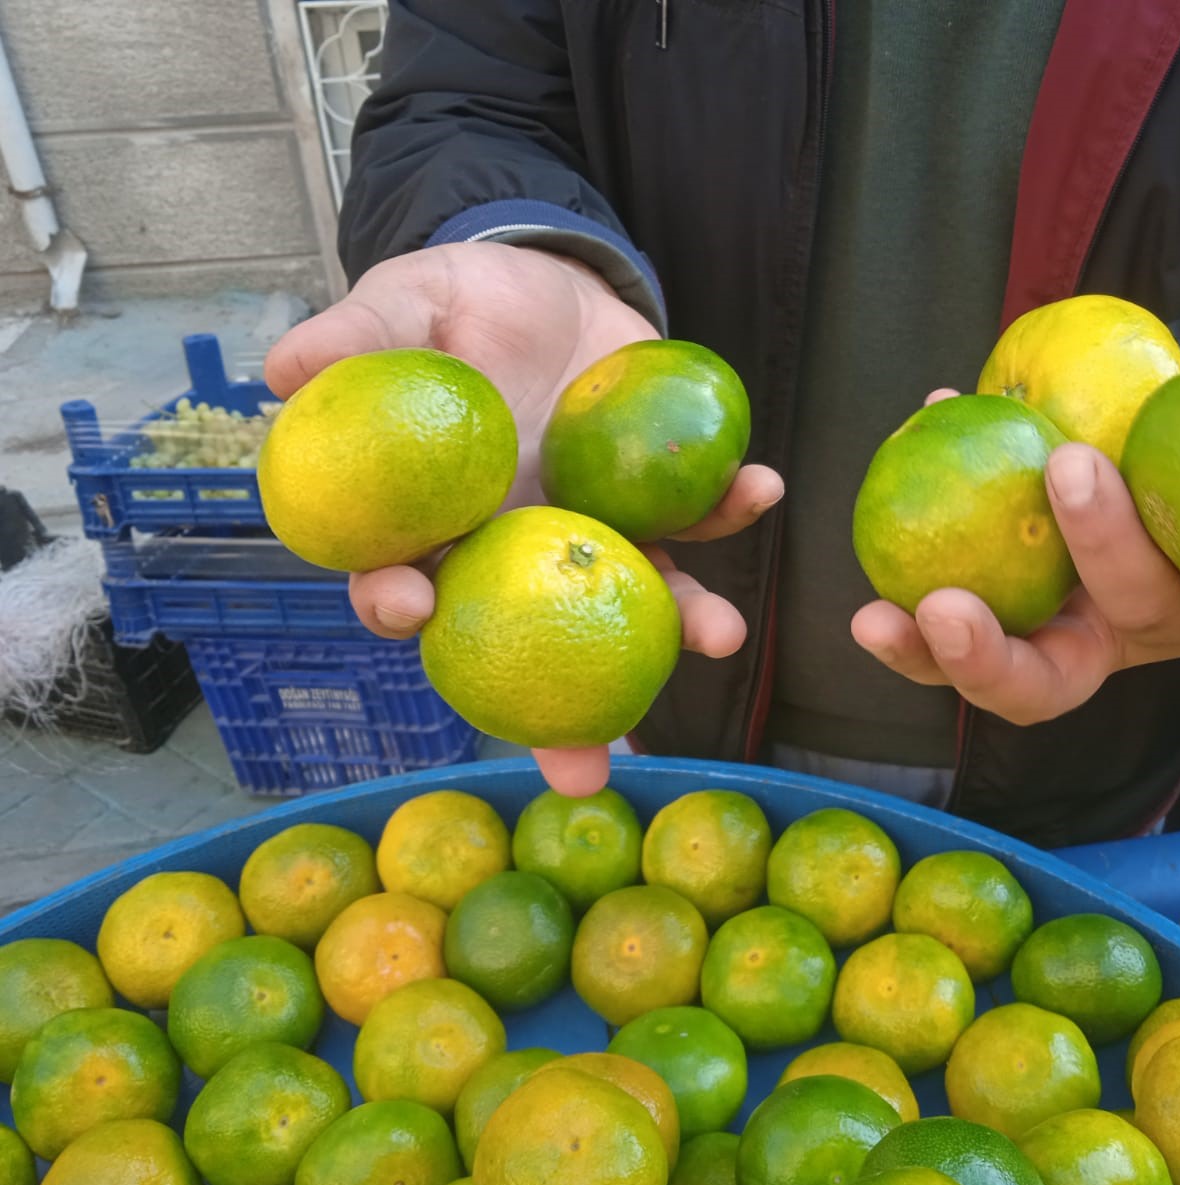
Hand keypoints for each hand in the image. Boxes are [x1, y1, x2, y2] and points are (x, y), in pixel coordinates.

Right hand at [263, 241, 783, 792]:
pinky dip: (730, 507)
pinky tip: (760, 488)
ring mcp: (594, 532)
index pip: (405, 582)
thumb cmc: (457, 308)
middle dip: (559, 718)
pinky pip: (697, 515)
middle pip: (529, 644)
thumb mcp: (404, 305)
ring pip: (631, 598)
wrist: (549, 282)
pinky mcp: (656, 498)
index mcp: (438, 522)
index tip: (413, 612)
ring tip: (720, 636)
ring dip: (680, 625)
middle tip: (586, 769)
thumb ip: (356, 337)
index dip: (400, 606)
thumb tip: (281, 369)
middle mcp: (517, 550)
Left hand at [850, 343, 1179, 724]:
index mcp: (1177, 613)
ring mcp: (1036, 640)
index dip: (1111, 545)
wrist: (1160, 462)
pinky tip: (890, 464)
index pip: (1146, 600)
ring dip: (922, 657)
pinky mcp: (982, 617)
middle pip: (1048, 683)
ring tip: (872, 619)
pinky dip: (901, 569)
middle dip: (993, 658)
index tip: (1069, 460)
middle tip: (942, 602)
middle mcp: (1102, 646)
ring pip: (976, 675)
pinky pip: (932, 617)